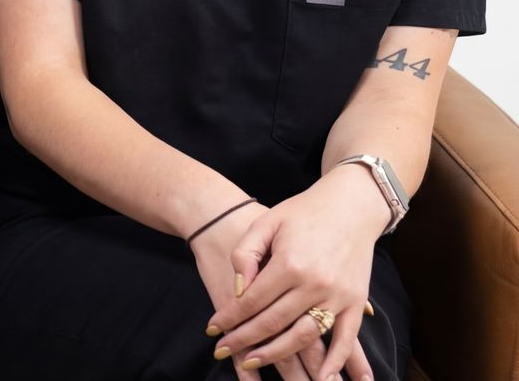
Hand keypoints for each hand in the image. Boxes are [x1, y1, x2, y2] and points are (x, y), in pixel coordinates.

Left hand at [208, 166, 385, 380]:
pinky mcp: (356, 302)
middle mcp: (315, 284)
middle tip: (223, 350)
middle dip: (244, 340)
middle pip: (273, 323)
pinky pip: (346, 338)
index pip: (252, 301)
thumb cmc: (303, 211)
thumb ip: (246, 254)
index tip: (212, 329)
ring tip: (252, 361)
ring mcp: (338, 296)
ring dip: (277, 354)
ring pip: (304, 336)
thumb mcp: (266, 223)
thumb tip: (239, 289)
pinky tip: (321, 377)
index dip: (229, 318)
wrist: (351, 205)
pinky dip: (335, 361)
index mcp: (290, 263)